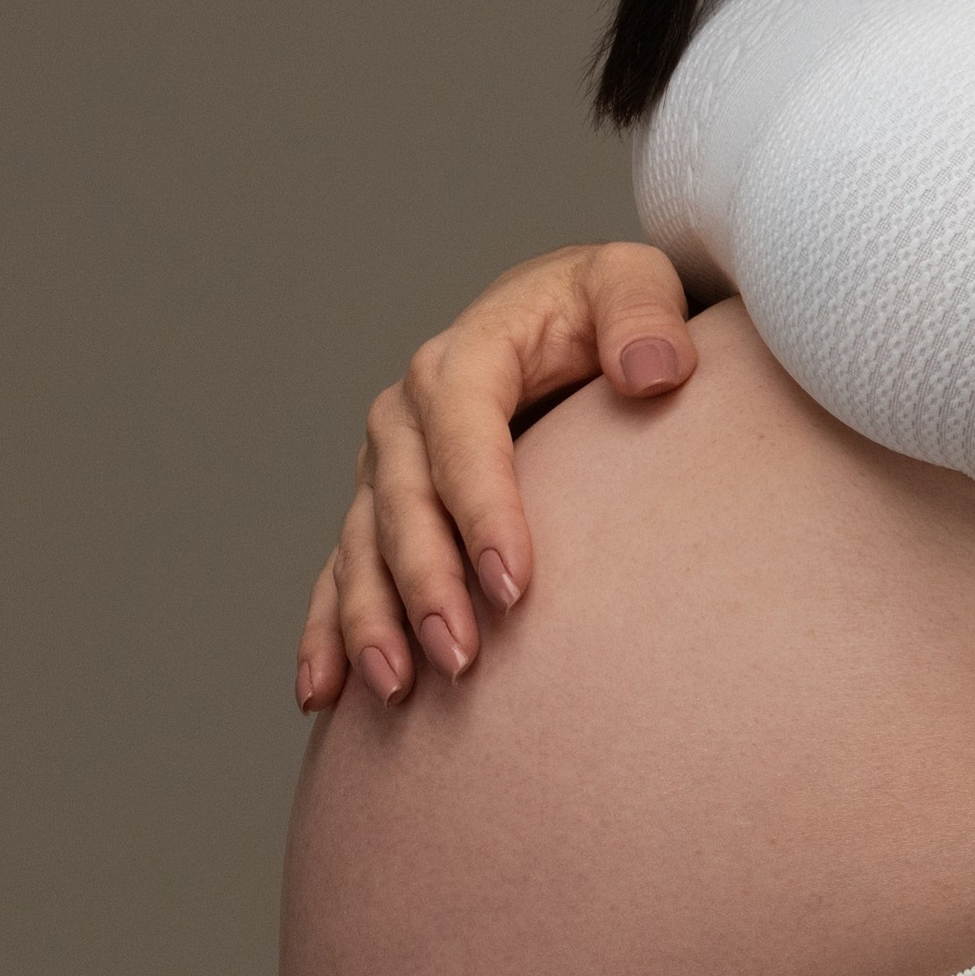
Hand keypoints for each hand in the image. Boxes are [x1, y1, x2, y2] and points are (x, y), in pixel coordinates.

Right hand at [296, 242, 695, 710]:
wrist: (563, 319)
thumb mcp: (633, 285)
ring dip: (371, 619)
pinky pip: (342, 572)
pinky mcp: (384, 510)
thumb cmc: (603, 309)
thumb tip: (651, 373)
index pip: (465, 434)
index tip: (517, 584)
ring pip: (364, 548)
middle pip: (405, 503)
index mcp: (467, 355)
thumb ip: (645, 316)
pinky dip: (327, 631)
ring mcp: (388, 466)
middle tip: (462, 656)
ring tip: (397, 687)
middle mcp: (410, 413)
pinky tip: (323, 691)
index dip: (484, 508)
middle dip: (427, 583)